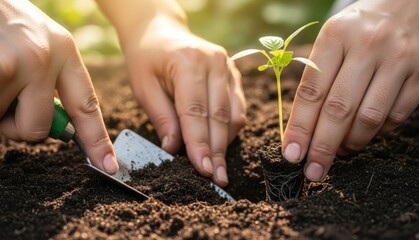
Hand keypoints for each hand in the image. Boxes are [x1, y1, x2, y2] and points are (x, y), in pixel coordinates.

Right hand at [0, 0, 117, 173]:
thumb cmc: (2, 25)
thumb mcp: (37, 43)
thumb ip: (52, 82)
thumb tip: (60, 126)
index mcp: (64, 50)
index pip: (87, 105)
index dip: (97, 140)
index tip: (108, 165)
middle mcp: (45, 57)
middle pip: (41, 128)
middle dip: (20, 125)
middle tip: (6, 97)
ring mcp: (16, 63)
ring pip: (8, 124)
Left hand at [119, 17, 245, 186]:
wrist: (161, 32)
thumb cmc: (147, 59)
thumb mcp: (143, 86)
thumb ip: (161, 116)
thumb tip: (174, 148)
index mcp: (188, 62)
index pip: (196, 112)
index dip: (200, 144)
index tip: (204, 171)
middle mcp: (214, 63)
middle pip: (220, 116)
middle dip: (217, 151)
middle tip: (217, 179)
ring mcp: (228, 67)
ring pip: (233, 115)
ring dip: (225, 144)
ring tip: (218, 168)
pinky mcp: (233, 74)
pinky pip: (238, 108)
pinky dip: (230, 129)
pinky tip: (221, 144)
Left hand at [282, 0, 418, 180]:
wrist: (408, 6)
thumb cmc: (358, 30)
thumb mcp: (331, 40)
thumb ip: (316, 78)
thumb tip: (302, 129)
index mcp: (336, 36)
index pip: (312, 91)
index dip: (300, 128)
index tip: (291, 154)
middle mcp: (368, 46)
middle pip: (339, 109)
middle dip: (322, 146)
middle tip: (312, 171)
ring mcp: (399, 60)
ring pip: (369, 118)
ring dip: (349, 143)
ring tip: (337, 151)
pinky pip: (395, 117)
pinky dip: (375, 133)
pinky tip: (362, 134)